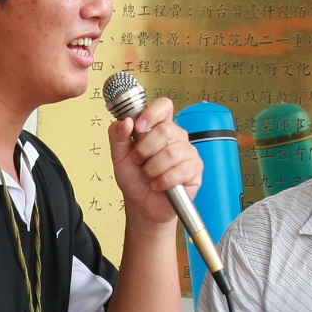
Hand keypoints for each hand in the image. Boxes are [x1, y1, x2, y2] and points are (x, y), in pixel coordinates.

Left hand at [108, 95, 199, 223]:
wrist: (142, 205)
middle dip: (145, 150)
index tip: (139, 127)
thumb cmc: (134, 179)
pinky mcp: (194, 170)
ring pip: (171, 153)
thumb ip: (117, 136)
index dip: (152, 113)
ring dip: (152, 169)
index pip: (163, 106)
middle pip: (165, 130)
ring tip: (149, 176)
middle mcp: (176, 136)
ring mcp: (187, 152)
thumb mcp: (119, 156)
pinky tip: (159, 184)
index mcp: (158, 127)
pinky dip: (163, 181)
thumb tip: (125, 121)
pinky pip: (180, 171)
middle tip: (139, 161)